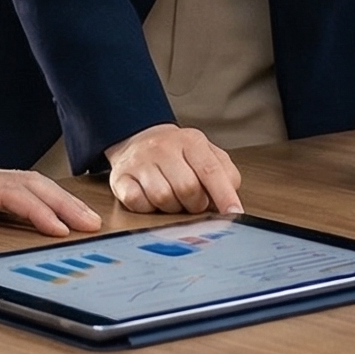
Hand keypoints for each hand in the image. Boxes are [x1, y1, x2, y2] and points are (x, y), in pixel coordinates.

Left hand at [0, 151, 104, 237]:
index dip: (34, 210)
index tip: (56, 228)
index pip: (6, 193)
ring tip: (86, 220)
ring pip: (30, 184)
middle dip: (62, 204)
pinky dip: (46, 198)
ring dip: (60, 201)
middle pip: (29, 185)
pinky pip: (22, 189)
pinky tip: (60, 212)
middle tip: (90, 225)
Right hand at [101, 124, 243, 215]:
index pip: (210, 170)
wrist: (139, 140)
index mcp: (190, 141)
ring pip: (163, 198)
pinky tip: (151, 199)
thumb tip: (231, 199)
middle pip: (188, 188)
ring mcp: (140, 162)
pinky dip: (148, 208)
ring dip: (172, 207)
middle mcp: (163, 148)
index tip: (233, 213)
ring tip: (173, 198)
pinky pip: (138, 203)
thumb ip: (225, 174)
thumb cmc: (177, 154)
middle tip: (194, 202)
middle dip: (195, 204)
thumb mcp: (207, 155)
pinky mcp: (120, 178)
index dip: (224, 195)